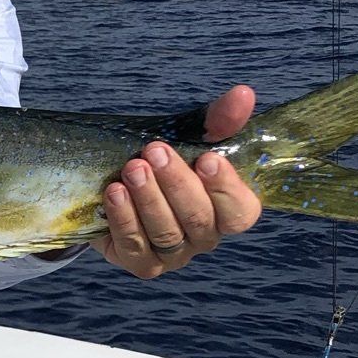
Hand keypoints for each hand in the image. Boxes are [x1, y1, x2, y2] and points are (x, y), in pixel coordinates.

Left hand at [97, 84, 262, 278]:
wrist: (112, 180)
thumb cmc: (163, 160)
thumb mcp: (189, 136)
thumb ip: (218, 120)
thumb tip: (244, 94)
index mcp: (227, 210)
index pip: (241, 212)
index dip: (226, 189)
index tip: (206, 159)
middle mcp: (205, 237)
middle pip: (199, 219)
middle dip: (176, 183)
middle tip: (154, 151)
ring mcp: (174, 254)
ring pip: (166, 232)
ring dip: (148, 199)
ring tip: (132, 168)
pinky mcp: (141, 263)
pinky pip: (134, 246)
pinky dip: (124, 218)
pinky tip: (114, 193)